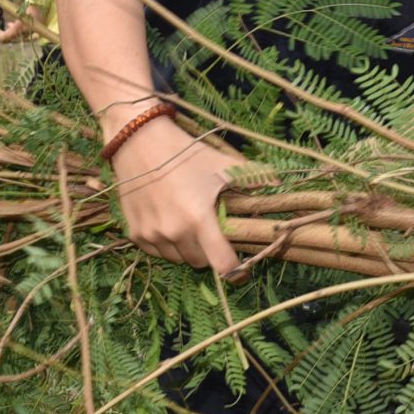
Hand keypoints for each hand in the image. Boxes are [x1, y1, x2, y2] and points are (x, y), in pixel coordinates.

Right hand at [111, 117, 241, 276]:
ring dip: (186, 249)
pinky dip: (165, 244)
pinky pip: (156, 251)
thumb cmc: (184, 153)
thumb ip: (253, 176)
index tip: (241, 271)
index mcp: (199, 219)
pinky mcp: (135, 233)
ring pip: (177, 258)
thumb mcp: (221, 165)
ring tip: (188, 224)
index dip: (235, 271)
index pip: (222, 264)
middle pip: (199, 262)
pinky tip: (168, 223)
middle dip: (209, 251)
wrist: (139, 141)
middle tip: (210, 231)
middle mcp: (175, 232)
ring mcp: (152, 235)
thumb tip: (278, 182)